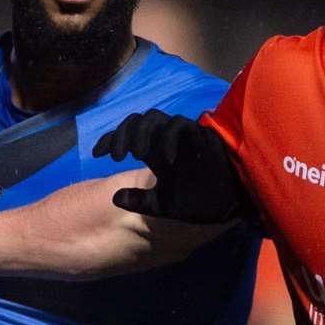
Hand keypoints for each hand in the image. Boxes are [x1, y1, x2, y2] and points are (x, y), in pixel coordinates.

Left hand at [93, 110, 249, 223]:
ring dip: (142, 133)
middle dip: (123, 134)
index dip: (110, 139)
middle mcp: (165, 140)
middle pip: (138, 121)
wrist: (228, 206)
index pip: (128, 134)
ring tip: (137, 154)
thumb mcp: (163, 206)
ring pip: (156, 118)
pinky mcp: (201, 136)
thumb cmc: (198, 203)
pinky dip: (170, 138)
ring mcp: (183, 136)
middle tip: (117, 156)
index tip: (96, 155)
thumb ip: (140, 202)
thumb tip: (115, 198)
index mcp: (154, 152)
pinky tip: (166, 159)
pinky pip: (182, 125)